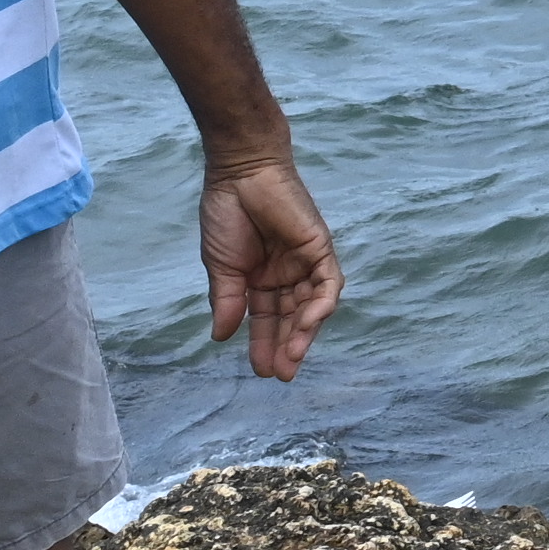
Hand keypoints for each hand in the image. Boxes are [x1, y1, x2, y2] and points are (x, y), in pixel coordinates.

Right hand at [201, 149, 341, 380]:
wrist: (240, 174)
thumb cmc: (227, 214)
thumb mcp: (221, 267)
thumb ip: (226, 301)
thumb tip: (220, 338)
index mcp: (260, 280)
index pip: (267, 320)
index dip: (264, 344)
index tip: (260, 371)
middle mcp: (286, 275)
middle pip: (291, 318)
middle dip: (286, 346)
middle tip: (279, 374)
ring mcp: (305, 262)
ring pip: (312, 306)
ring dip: (304, 332)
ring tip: (292, 358)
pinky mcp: (320, 248)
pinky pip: (327, 282)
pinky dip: (320, 304)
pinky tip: (307, 324)